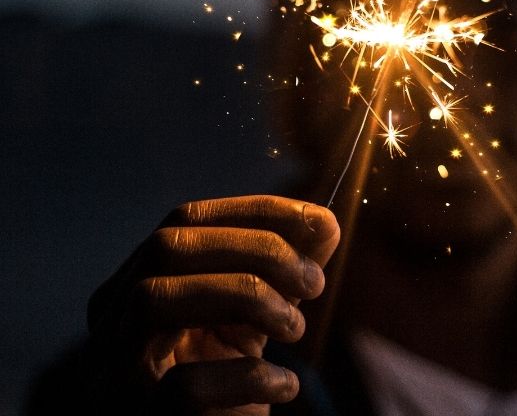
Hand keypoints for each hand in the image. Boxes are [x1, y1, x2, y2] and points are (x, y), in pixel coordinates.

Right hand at [86, 195, 339, 414]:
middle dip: (255, 249)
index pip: (186, 218)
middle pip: (168, 246)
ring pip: (156, 298)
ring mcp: (113, 369)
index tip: (320, 220)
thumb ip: (284, 267)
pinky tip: (284, 384)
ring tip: (296, 328)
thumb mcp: (256, 314)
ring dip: (247, 297)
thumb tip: (323, 221)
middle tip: (314, 280)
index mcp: (137, 280)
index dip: (256, 211)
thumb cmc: (226, 379)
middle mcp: (112, 317)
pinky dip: (249, 376)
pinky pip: (185, 387)